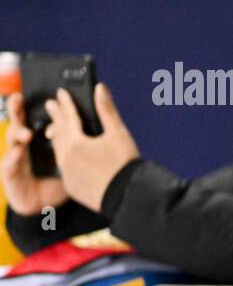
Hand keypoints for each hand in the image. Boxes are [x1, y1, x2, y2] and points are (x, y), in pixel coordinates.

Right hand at [2, 92, 70, 214]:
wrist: (48, 206)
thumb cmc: (58, 179)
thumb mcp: (68, 157)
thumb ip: (74, 141)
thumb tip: (88, 122)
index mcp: (35, 139)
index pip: (29, 117)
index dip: (26, 105)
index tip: (27, 92)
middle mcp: (22, 146)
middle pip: (17, 124)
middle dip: (15, 111)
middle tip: (18, 100)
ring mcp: (14, 160)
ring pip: (11, 142)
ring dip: (18, 134)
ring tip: (28, 133)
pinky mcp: (11, 176)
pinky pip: (8, 166)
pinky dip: (12, 159)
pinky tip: (18, 152)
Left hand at [42, 83, 139, 213]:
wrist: (126, 197)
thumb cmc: (124, 165)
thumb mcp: (118, 134)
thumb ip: (107, 110)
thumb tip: (100, 88)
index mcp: (76, 143)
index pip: (68, 117)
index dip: (65, 103)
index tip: (61, 93)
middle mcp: (67, 158)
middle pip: (59, 133)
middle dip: (56, 118)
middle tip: (52, 106)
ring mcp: (68, 173)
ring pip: (58, 150)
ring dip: (57, 137)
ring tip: (55, 129)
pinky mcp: (72, 186)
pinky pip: (64, 168)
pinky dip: (64, 157)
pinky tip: (67, 157)